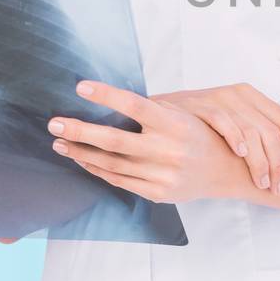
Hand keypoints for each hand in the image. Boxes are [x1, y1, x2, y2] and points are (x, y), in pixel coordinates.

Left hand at [47, 81, 251, 203]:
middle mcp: (169, 150)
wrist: (225, 172)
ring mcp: (162, 175)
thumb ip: (152, 110)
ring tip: (60, 141)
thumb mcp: (184, 115)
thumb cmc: (199, 137)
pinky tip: (82, 159)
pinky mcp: (157, 193)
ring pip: (112, 164)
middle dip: (80, 131)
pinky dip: (97, 169)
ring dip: (81, 152)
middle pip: (114, 140)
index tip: (80, 87)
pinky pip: (119, 180)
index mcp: (175, 124)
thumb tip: (110, 100)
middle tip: (54, 123)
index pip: (135, 105)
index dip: (107, 95)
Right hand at [155, 84, 279, 195]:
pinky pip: (222, 120)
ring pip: (251, 129)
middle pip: (273, 129)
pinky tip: (240, 153)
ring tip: (263, 183)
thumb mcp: (243, 120)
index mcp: (254, 98)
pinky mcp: (198, 104)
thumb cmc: (204, 121)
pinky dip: (234, 137)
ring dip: (259, 160)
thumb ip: (276, 125)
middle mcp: (240, 95)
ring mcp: (219, 98)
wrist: (160, 114)